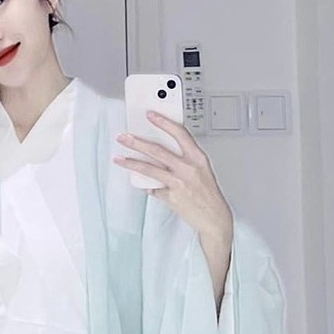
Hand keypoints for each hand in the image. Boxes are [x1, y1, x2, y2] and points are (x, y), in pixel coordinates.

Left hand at [113, 109, 232, 245]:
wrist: (214, 218)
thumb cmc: (209, 194)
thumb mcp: (202, 170)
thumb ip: (185, 158)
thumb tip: (163, 151)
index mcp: (197, 158)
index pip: (179, 133)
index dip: (163, 122)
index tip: (150, 115)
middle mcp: (188, 168)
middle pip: (157, 150)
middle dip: (137, 142)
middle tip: (124, 137)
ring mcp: (178, 183)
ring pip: (149, 169)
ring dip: (131, 163)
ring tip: (119, 159)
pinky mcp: (171, 197)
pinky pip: (154, 189)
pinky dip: (147, 187)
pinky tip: (142, 184)